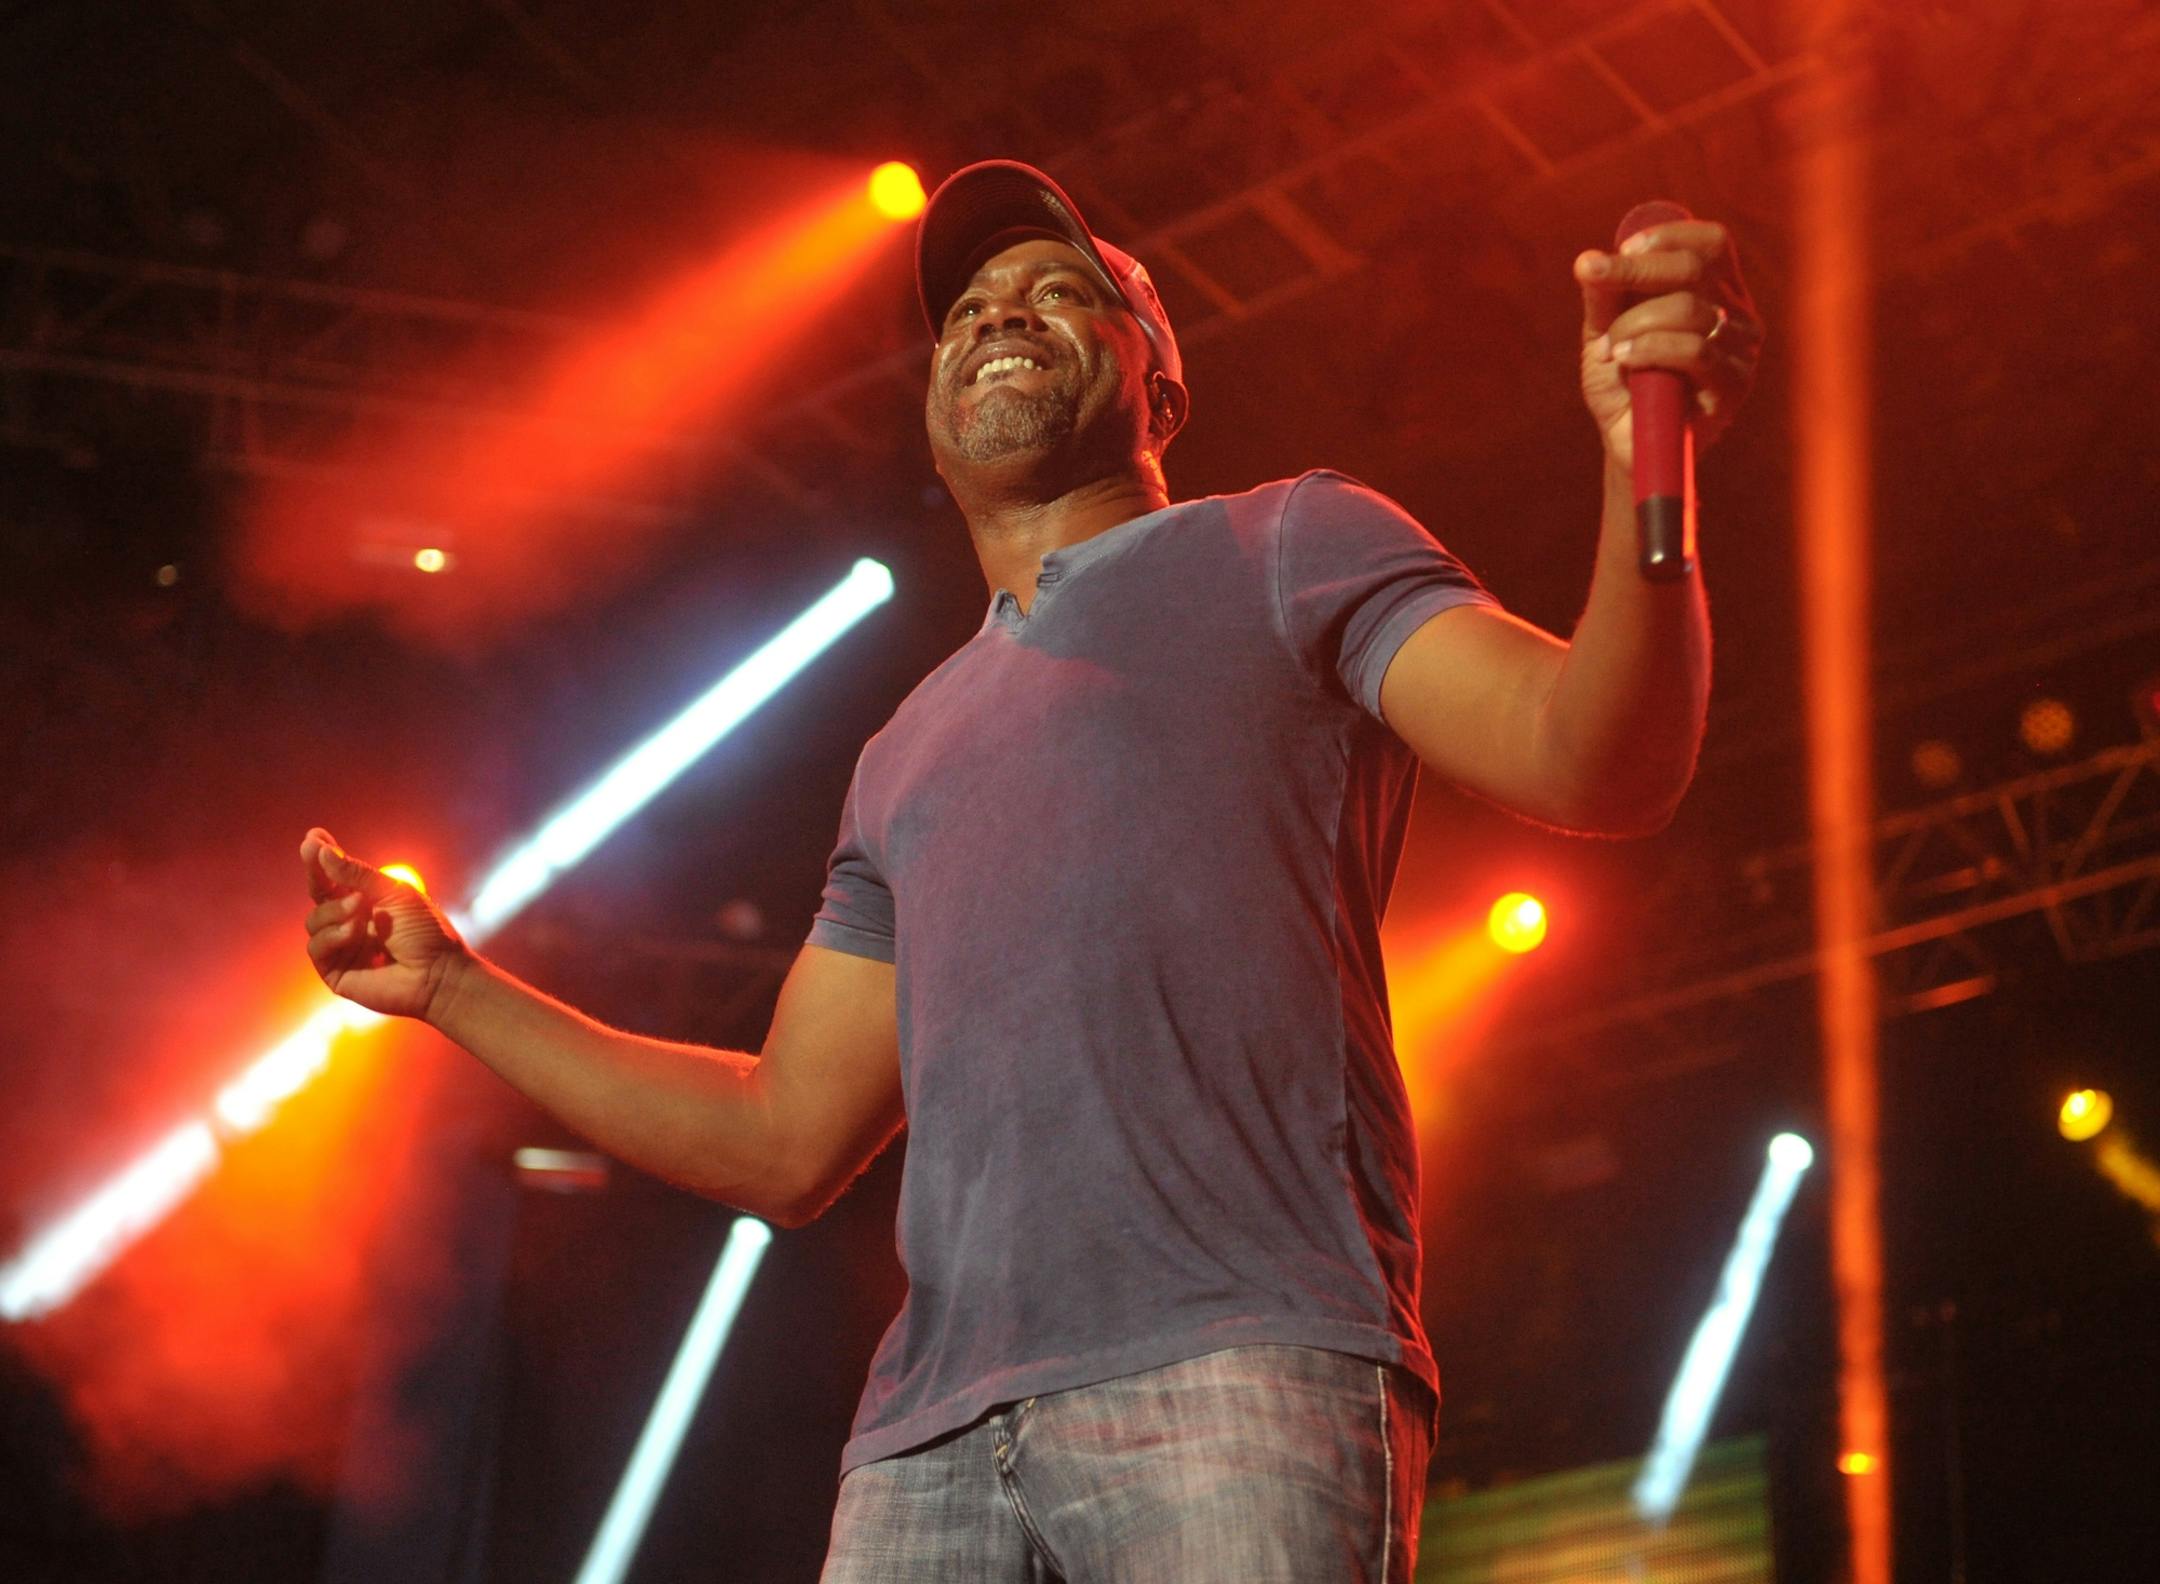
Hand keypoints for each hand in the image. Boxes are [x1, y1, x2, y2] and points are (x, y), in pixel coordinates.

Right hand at [300, 827, 466, 1020]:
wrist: (439, 973)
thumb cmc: (425, 932)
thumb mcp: (394, 893)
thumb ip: (357, 875)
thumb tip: (322, 851)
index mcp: (366, 901)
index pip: (335, 877)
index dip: (322, 857)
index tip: (313, 836)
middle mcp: (350, 922)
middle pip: (318, 894)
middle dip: (316, 873)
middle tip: (312, 851)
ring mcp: (341, 947)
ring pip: (314, 920)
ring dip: (334, 911)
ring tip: (360, 909)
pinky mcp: (335, 971)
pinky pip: (316, 948)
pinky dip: (333, 936)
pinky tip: (354, 932)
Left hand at [1574, 219, 1761, 471]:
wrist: (1629, 444)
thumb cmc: (1623, 383)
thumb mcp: (1605, 332)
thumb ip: (1603, 297)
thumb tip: (1587, 260)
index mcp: (1716, 293)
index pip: (1712, 244)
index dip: (1669, 236)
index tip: (1623, 249)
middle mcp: (1737, 316)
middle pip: (1695, 269)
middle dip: (1637, 271)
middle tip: (1596, 281)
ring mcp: (1740, 352)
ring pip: (1690, 311)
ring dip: (1635, 322)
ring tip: (1610, 348)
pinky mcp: (1733, 387)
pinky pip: (1695, 352)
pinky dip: (1651, 349)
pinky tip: (1625, 359)